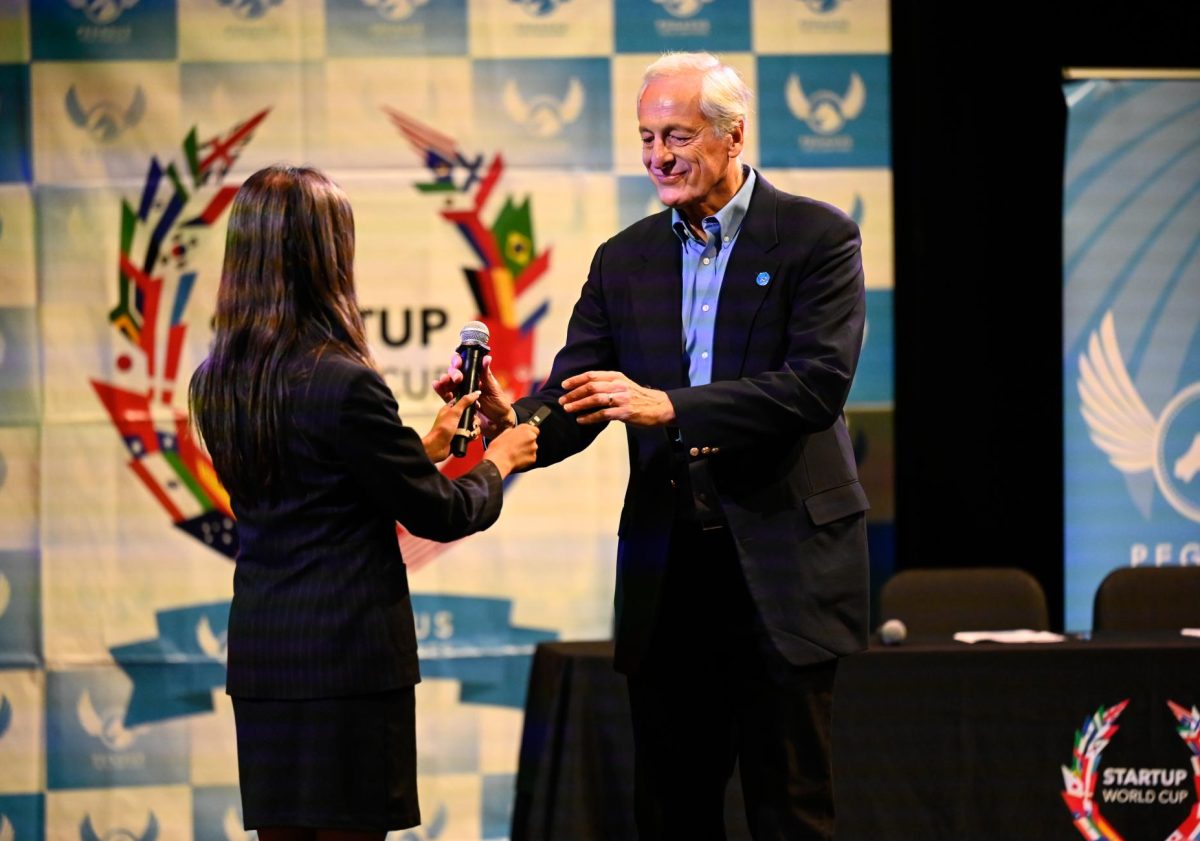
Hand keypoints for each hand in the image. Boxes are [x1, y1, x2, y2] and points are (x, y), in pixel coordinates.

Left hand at [422, 391, 478, 462]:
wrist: (437, 447)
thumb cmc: (443, 428)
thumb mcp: (454, 412)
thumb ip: (465, 401)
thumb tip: (476, 393)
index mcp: (451, 409)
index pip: (464, 402)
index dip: (471, 403)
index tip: (477, 407)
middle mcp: (455, 418)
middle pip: (471, 414)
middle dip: (474, 419)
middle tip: (472, 423)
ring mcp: (458, 427)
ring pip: (473, 425)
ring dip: (474, 428)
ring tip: (470, 432)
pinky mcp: (461, 436)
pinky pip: (471, 434)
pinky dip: (472, 435)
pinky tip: (470, 438)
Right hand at [433, 353, 515, 436]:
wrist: (498, 423)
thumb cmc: (499, 404)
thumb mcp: (493, 388)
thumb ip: (486, 374)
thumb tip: (487, 358)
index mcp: (476, 376)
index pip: (464, 364)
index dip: (459, 361)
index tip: (459, 363)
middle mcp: (467, 382)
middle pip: (454, 373)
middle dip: (453, 373)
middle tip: (458, 379)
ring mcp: (461, 393)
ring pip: (449, 383)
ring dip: (445, 380)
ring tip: (443, 381)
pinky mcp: (457, 404)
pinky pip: (447, 396)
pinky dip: (440, 390)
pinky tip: (436, 385)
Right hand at [482, 419, 539, 477]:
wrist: (499, 460)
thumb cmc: (499, 447)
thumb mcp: (505, 433)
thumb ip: (514, 431)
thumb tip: (516, 433)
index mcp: (525, 428)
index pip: (535, 430)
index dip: (530, 433)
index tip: (526, 436)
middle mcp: (531, 437)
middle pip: (533, 439)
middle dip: (527, 443)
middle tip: (518, 446)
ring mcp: (533, 448)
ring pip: (532, 449)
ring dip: (527, 450)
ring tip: (516, 453)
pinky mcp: (533, 458)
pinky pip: (531, 457)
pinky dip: (526, 458)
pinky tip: (518, 459)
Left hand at [559, 370, 675, 426]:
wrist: (659, 407)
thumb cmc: (638, 397)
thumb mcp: (623, 384)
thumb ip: (607, 384)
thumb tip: (585, 388)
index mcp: (616, 376)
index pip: (592, 375)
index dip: (576, 380)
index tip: (564, 386)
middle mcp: (618, 385)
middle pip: (591, 386)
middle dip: (574, 394)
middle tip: (562, 401)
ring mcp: (622, 399)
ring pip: (595, 399)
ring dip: (579, 405)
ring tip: (568, 409)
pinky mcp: (625, 412)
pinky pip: (603, 414)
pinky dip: (590, 417)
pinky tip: (581, 420)